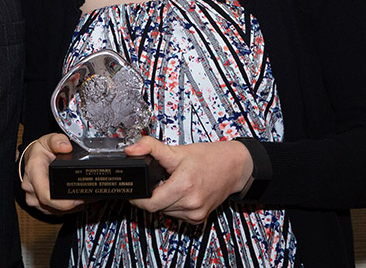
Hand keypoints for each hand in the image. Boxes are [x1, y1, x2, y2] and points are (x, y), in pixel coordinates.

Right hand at [19, 133, 84, 214]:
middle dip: (73, 204)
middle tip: (88, 195)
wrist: (30, 159)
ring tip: (84, 195)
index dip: (64, 202)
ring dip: (71, 207)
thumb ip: (58, 140)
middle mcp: (31, 188)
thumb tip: (66, 146)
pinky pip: (55, 211)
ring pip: (56, 211)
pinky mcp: (39, 206)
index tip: (79, 199)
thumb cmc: (40, 152)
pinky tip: (75, 199)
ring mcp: (34, 199)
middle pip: (54, 206)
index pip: (46, 195)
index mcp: (33, 172)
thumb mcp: (48, 140)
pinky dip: (67, 207)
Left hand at [123, 137, 251, 223]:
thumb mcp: (176, 150)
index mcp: (184, 187)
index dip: (139, 197)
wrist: (234, 167)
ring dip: (163, 200)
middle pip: (157, 208)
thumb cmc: (208, 158)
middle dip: (153, 195)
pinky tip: (180, 192)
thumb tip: (131, 150)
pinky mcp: (199, 219)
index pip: (150, 203)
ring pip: (165, 212)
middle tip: (158, 180)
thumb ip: (150, 147)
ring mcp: (196, 213)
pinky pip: (177, 215)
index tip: (136, 190)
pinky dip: (174, 205)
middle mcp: (191, 204)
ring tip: (172, 183)